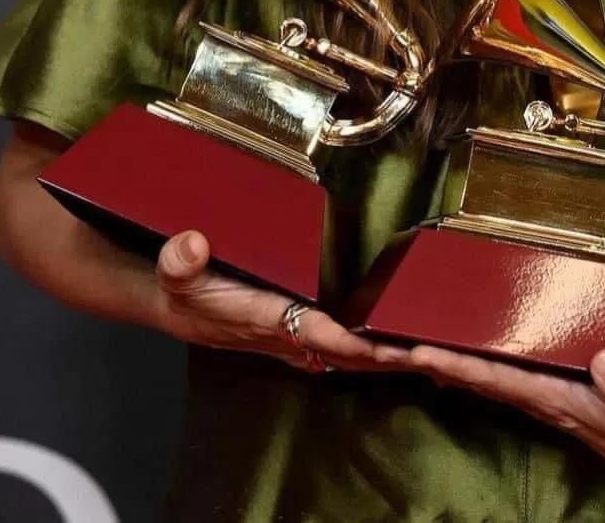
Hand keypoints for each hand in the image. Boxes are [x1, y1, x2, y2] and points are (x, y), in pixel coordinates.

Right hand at [154, 230, 411, 373]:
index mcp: (266, 319)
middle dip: (385, 359)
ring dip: (382, 357)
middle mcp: (285, 335)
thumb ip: (181, 260)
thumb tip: (192, 244)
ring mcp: (291, 337)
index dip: (353, 343)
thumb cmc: (182, 288)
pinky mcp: (294, 331)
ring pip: (345, 355)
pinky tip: (392, 345)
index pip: (317, 335)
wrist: (172, 304)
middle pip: (345, 355)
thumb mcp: (174, 270)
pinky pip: (338, 347)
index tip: (388, 347)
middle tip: (431, 356)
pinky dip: (367, 351)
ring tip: (427, 353)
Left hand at [406, 344, 604, 478]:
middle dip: (434, 360)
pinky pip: (505, 371)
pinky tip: (457, 352)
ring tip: (404, 341)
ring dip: (447, 360)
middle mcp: (543, 397)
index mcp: (560, 399)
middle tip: (388, 341)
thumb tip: (603, 361)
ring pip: (486, 375)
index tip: (419, 348)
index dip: (459, 364)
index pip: (499, 379)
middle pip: (478, 377)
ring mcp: (547, 393)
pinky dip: (476, 360)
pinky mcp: (556, 386)